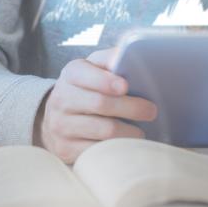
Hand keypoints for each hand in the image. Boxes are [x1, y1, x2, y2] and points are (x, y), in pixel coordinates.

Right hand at [35, 48, 157, 162]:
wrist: (56, 118)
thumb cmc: (86, 90)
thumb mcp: (93, 69)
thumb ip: (110, 60)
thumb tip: (128, 54)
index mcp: (70, 75)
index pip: (85, 75)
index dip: (106, 81)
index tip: (125, 86)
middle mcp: (62, 99)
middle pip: (100, 103)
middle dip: (131, 107)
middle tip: (151, 111)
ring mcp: (62, 126)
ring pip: (104, 131)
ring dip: (130, 132)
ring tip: (141, 131)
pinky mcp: (66, 149)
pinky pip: (99, 151)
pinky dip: (118, 149)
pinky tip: (126, 145)